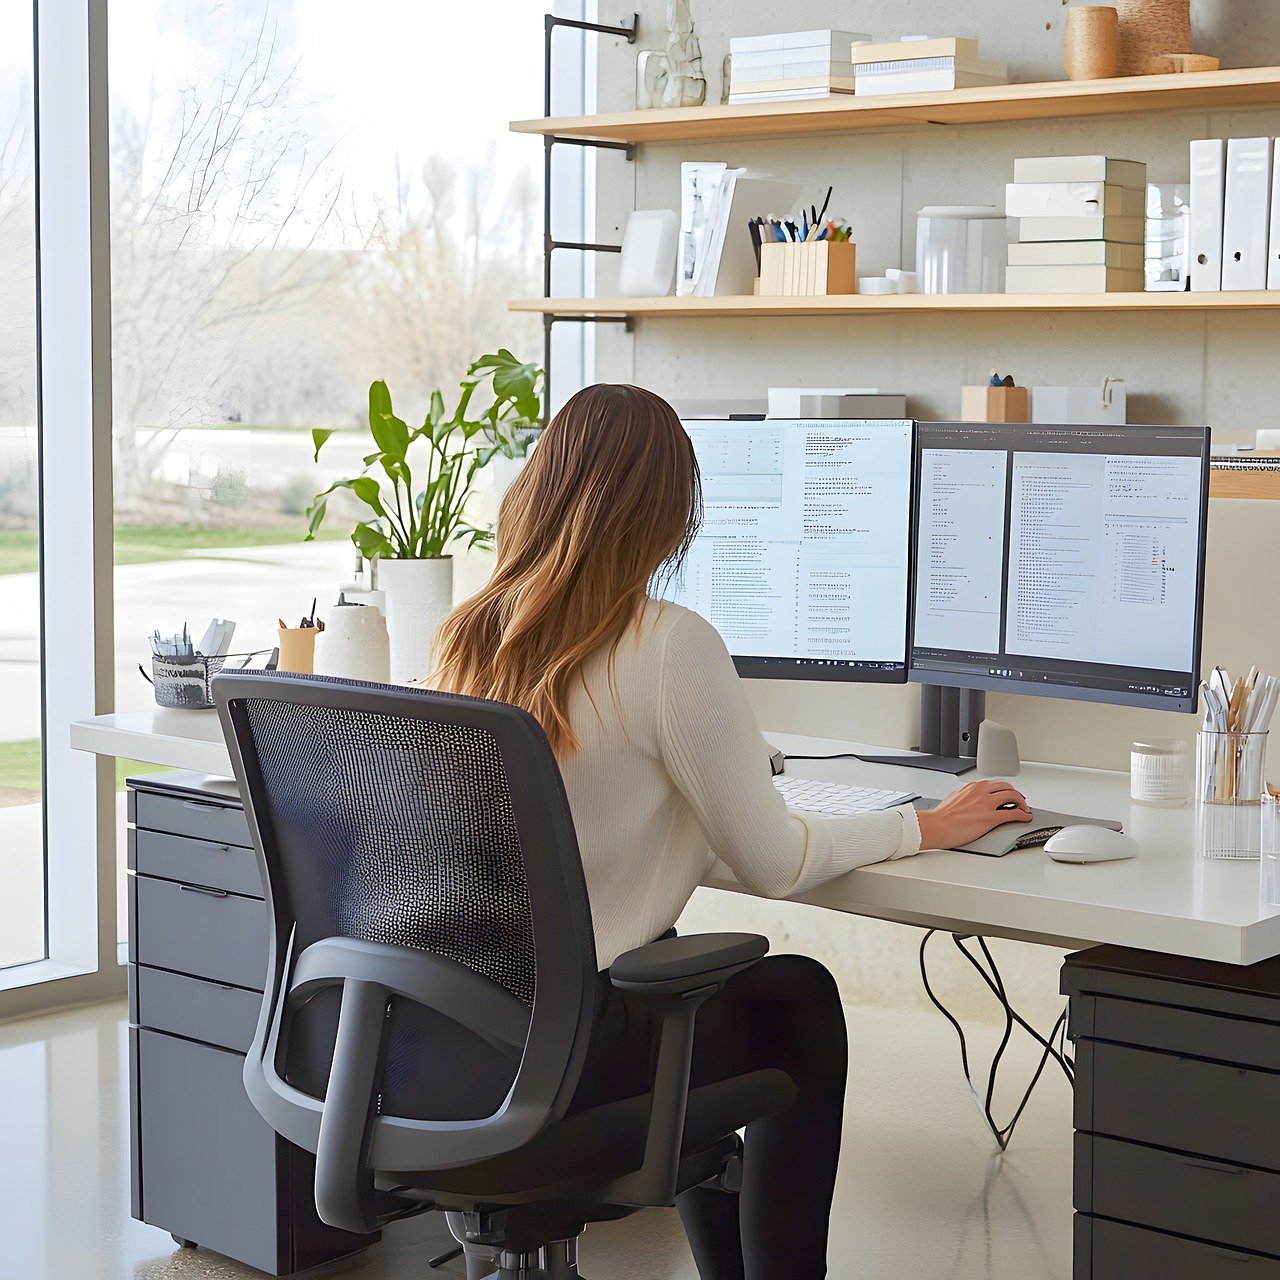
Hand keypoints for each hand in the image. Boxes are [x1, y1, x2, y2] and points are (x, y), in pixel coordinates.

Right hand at [916, 780, 1031, 850]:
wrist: (936, 826)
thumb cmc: (941, 816)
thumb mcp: (953, 797)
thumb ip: (963, 795)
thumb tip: (965, 797)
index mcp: (972, 787)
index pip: (994, 784)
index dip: (1004, 790)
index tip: (1007, 795)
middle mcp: (981, 792)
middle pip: (1007, 787)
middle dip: (1016, 794)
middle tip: (1019, 801)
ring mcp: (987, 804)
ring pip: (1014, 797)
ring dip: (1022, 803)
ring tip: (1024, 809)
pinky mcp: (991, 818)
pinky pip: (1013, 814)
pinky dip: (1023, 815)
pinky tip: (1025, 818)